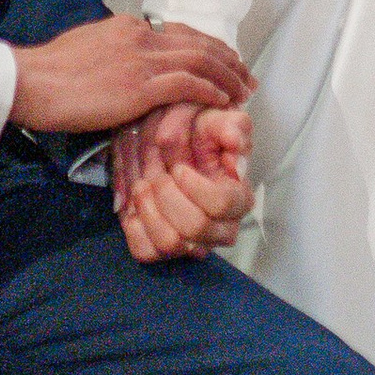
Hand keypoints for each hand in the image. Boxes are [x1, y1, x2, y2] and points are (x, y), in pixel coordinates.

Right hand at [9, 14, 253, 138]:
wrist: (30, 81)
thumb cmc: (48, 73)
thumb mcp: (86, 48)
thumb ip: (112, 52)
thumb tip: (125, 67)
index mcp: (127, 26)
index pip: (179, 32)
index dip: (207, 46)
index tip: (223, 60)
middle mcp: (140, 36)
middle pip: (197, 43)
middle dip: (227, 59)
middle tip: (246, 76)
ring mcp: (141, 60)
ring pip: (200, 61)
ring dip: (227, 76)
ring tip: (243, 90)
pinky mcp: (139, 86)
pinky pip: (187, 84)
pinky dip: (210, 90)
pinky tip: (222, 100)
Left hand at [112, 101, 254, 261]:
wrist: (171, 152)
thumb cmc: (198, 139)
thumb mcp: (217, 122)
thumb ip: (232, 127)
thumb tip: (235, 144)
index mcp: (239, 200)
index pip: (223, 205)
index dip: (196, 187)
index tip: (179, 168)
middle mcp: (220, 229)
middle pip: (195, 228)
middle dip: (169, 197)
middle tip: (158, 176)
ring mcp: (193, 244)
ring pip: (171, 243)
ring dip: (150, 210)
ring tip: (143, 186)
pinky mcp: (162, 251)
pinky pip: (146, 251)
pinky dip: (135, 226)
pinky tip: (138, 204)